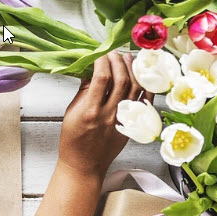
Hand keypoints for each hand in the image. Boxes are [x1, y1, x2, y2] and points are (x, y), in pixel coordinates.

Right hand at [59, 52, 151, 177]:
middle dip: (118, 61)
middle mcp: (109, 114)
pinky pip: (144, 102)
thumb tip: (90, 70)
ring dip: (133, 69)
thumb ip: (83, 91)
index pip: (101, 78)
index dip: (102, 61)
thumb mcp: (71, 112)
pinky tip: (142, 75)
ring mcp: (123, 119)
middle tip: (113, 52)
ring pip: (135, 88)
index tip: (99, 53)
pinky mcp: (132, 125)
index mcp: (90, 111)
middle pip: (121, 80)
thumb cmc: (73, 140)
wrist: (84, 163)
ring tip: (128, 57)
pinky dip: (145, 86)